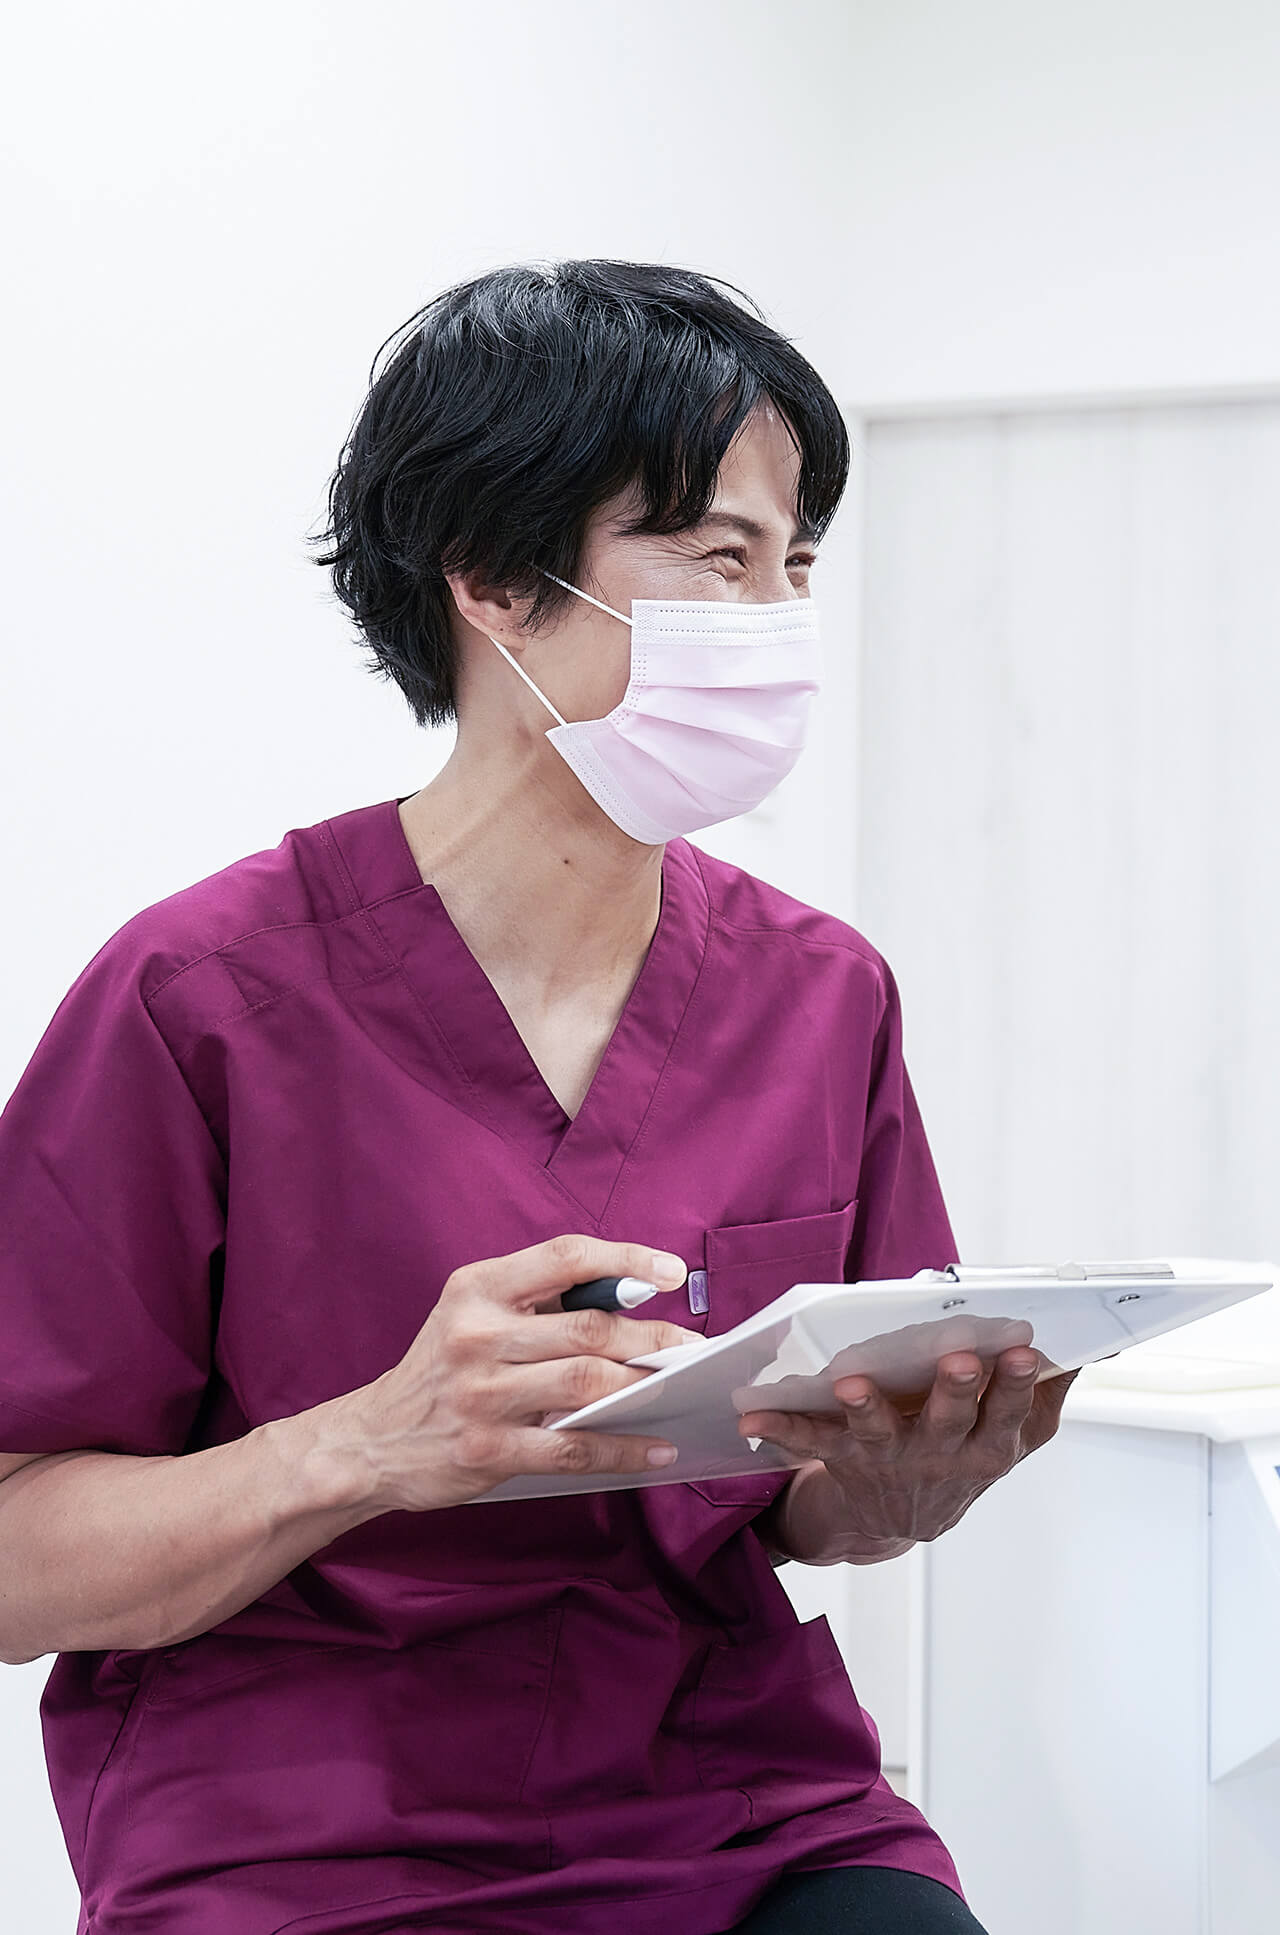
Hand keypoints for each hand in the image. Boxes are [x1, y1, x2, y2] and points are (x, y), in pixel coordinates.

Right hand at [336, 1234, 691, 1511]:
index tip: (669, 1272)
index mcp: (477, 1288)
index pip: (564, 1257)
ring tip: (680, 1386)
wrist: (371, 1441)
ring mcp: (482, 1396)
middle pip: (588, 1328)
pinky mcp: (488, 1450)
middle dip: (653, 1337)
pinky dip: (623, 1448)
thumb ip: (538, 1302)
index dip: (625, 1258)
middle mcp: (477, 1335)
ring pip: (586, 1383)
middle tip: (692, 1347)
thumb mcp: (471, 1313)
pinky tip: (655, 1448)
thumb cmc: (439, 1370)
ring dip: (644, 1385)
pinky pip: (574, 1448)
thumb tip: (628, 1298)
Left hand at [737, 1348, 1079, 1549]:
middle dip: (957, 1391)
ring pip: (878, 1434)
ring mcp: (890, 1461)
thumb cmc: (966, 1457)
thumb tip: (1095, 1347)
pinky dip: (779, 1430)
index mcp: (987, 1449)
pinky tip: (752, 1418)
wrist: (902, 1520)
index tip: (1027, 1352)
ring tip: (852, 1385)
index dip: (1018, 1386)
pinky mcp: (843, 1461)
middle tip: (960, 1362)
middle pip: (951, 1422)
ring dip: (866, 1408)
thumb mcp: (1016, 1438)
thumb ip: (1049, 1394)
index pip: (1008, 1415)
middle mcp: (941, 1458)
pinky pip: (809, 1444)